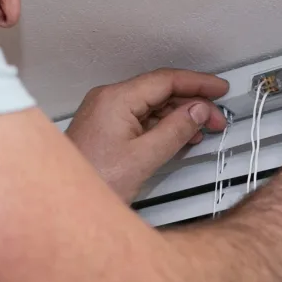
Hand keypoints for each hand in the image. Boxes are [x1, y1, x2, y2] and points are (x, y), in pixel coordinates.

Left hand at [66, 69, 229, 201]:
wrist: (62, 201)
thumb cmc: (92, 181)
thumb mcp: (143, 157)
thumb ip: (175, 131)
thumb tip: (197, 112)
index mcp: (116, 100)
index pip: (166, 80)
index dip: (197, 83)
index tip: (218, 88)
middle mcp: (108, 100)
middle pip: (160, 91)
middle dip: (192, 102)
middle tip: (216, 117)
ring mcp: (106, 114)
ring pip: (152, 105)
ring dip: (179, 115)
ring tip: (203, 129)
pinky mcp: (106, 128)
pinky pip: (142, 118)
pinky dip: (164, 125)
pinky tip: (180, 136)